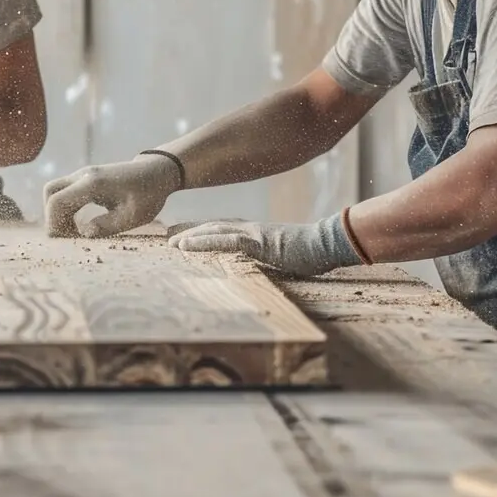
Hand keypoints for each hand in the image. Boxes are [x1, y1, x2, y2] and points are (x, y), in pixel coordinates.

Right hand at [42, 154, 182, 237]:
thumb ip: (106, 226)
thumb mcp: (133, 216)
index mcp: (93, 184)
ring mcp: (83, 175)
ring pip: (55, 191)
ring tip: (75, 231)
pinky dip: (65, 208)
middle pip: (50, 193)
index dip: (54, 223)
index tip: (68, 239)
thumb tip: (83, 233)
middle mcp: (84, 175)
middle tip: (68, 236)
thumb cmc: (148, 194)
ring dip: (58, 212)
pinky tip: (79, 223)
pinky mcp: (85, 180)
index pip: (57, 201)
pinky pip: (65, 192)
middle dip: (52, 217)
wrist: (157, 172)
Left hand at [167, 213, 361, 276]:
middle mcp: (250, 230)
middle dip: (189, 232)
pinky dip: (204, 241)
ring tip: (171, 243)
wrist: (329, 243)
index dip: (201, 233)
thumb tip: (258, 269)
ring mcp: (253, 234)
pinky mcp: (259, 242)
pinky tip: (187, 245)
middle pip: (213, 228)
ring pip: (215, 231)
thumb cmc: (311, 252)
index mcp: (255, 234)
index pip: (222, 231)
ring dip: (191, 236)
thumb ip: (267, 259)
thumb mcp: (283, 257)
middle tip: (167, 237)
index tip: (182, 237)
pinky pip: (226, 241)